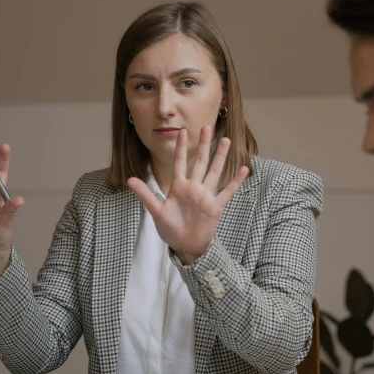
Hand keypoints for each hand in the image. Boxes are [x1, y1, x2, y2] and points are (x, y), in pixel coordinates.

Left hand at [127, 125, 248, 264]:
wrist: (185, 246)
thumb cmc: (170, 229)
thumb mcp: (156, 211)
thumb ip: (145, 194)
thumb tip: (129, 179)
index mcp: (179, 187)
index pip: (180, 163)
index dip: (181, 148)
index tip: (182, 132)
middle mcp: (194, 188)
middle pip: (200, 162)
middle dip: (203, 145)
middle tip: (207, 127)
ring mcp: (205, 196)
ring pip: (215, 172)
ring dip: (220, 157)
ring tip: (226, 141)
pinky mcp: (215, 207)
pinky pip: (227, 192)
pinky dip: (235, 181)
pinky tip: (244, 169)